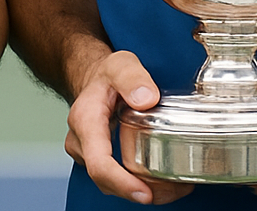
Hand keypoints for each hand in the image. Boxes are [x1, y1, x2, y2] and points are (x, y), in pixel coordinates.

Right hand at [65, 50, 193, 205]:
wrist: (94, 78)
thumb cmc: (106, 74)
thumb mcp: (121, 64)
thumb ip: (132, 77)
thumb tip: (146, 99)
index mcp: (86, 120)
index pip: (99, 163)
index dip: (121, 183)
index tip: (145, 193)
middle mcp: (81, 142)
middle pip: (107, 181)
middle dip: (141, 191)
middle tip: (175, 188)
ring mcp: (87, 154)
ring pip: (112, 185)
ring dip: (143, 190)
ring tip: (174, 185)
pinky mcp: (96, 160)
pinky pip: (115, 180)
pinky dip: (139, 184)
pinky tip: (162, 180)